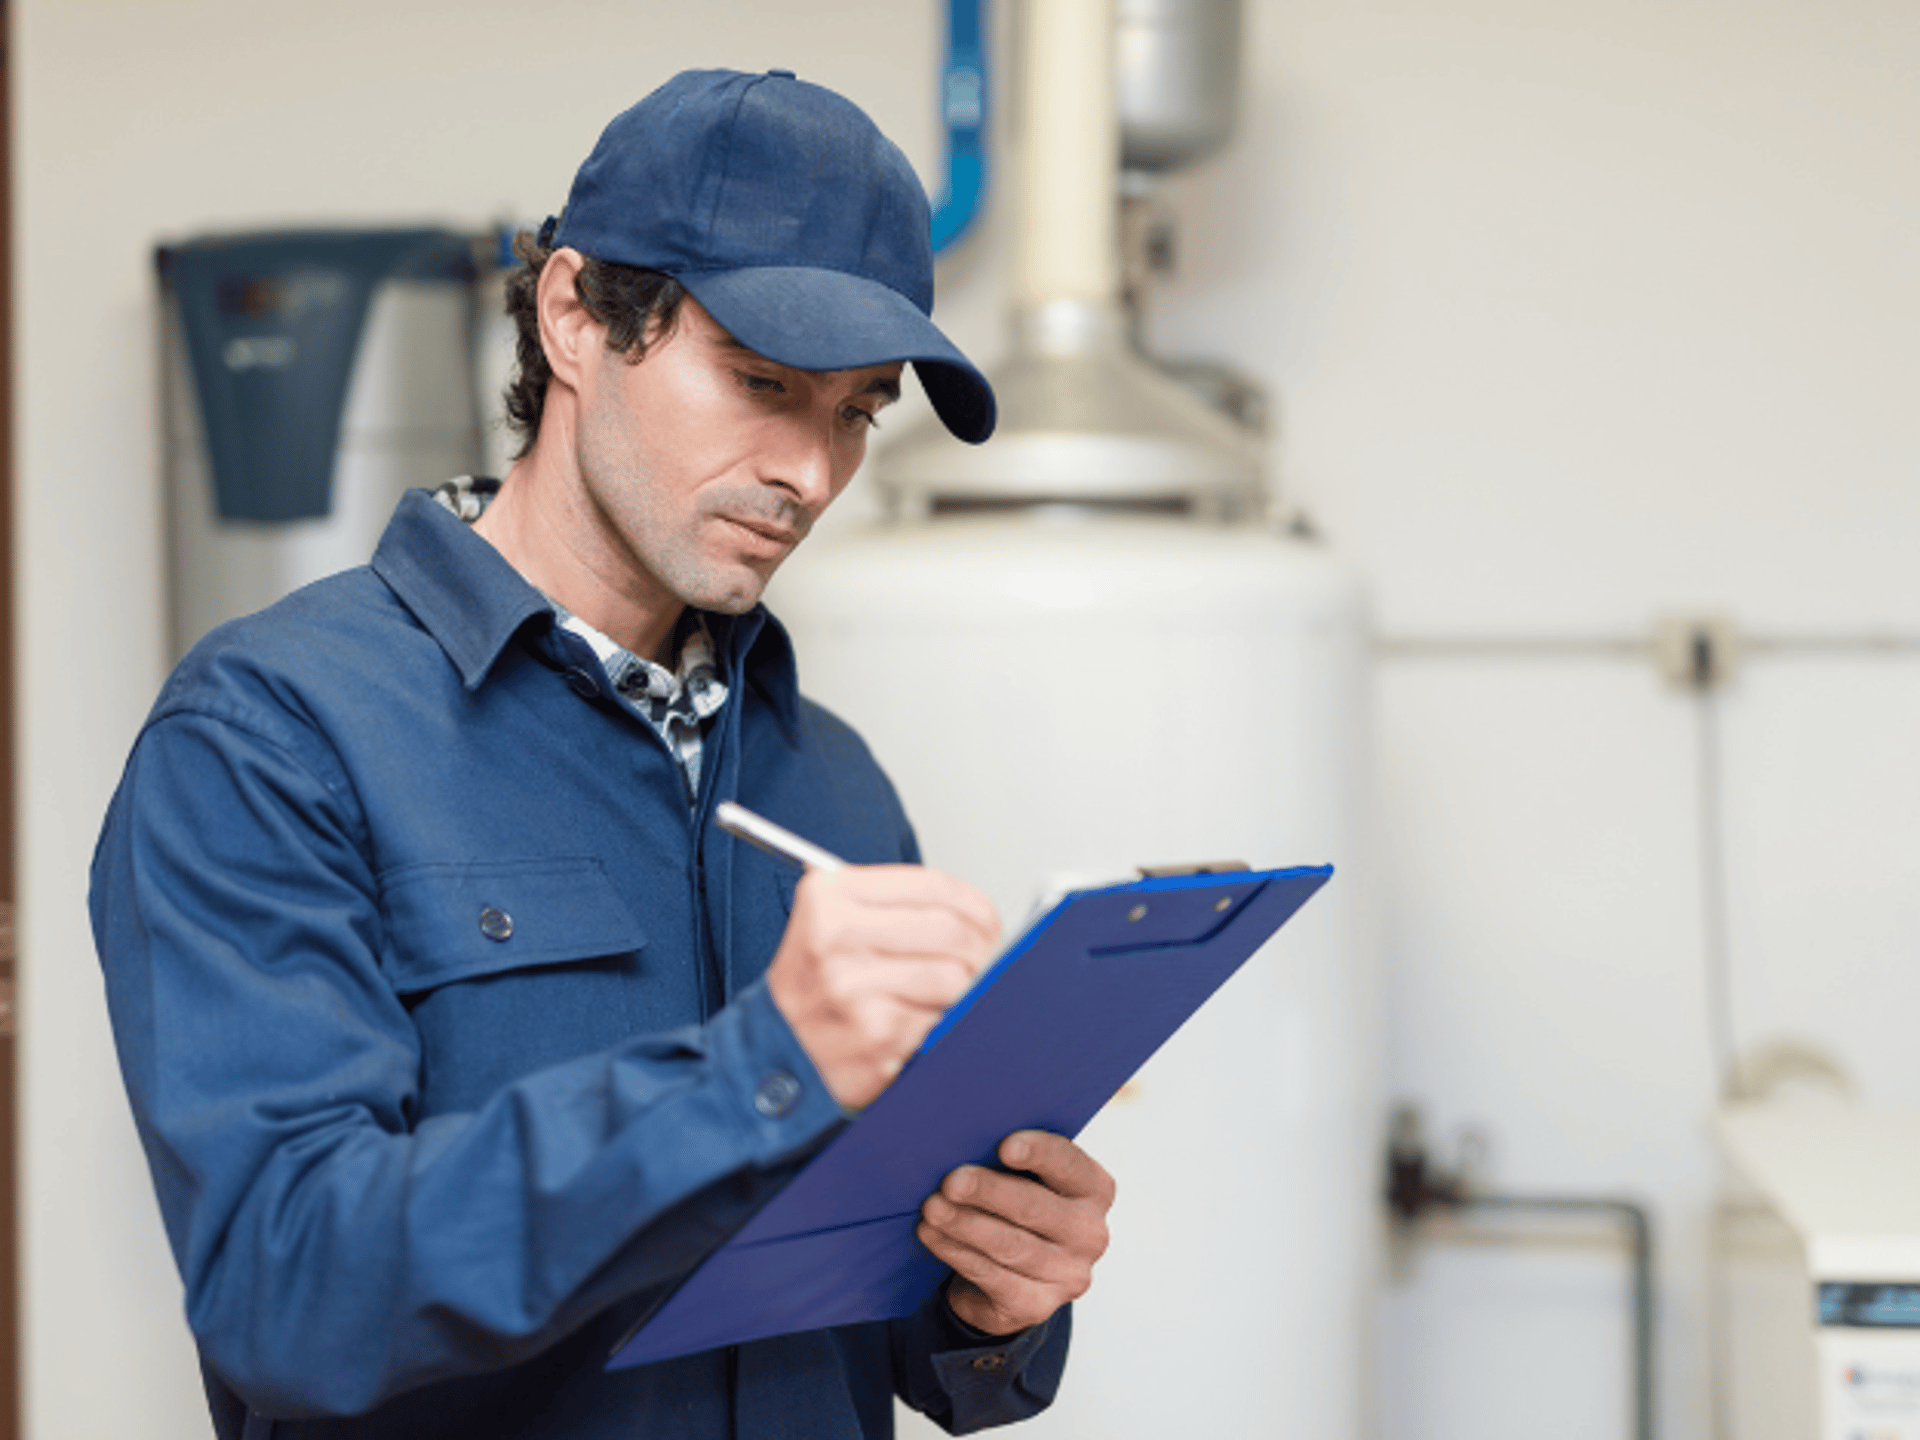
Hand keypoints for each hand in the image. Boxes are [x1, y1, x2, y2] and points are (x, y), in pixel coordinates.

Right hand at [766, 865, 1001, 1109]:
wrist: (772, 1052)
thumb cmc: (812, 989)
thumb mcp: (831, 923)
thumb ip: (892, 905)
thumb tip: (977, 915)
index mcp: (829, 896)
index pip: (932, 886)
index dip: (974, 906)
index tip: (986, 923)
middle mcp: (837, 936)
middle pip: (952, 931)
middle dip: (981, 951)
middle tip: (984, 964)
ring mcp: (855, 986)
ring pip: (955, 978)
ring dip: (965, 992)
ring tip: (947, 997)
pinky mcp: (876, 1032)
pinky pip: (941, 1019)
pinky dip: (940, 1025)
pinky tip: (919, 1025)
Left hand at [919, 1131, 1114, 1336]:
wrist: (1013, 1275)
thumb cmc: (1017, 1208)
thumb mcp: (1026, 1178)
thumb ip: (1012, 1159)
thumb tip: (966, 1141)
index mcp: (1094, 1189)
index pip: (1070, 1165)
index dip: (1038, 1152)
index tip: (1004, 1146)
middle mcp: (1090, 1233)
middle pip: (1034, 1207)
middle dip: (988, 1192)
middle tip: (950, 1182)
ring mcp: (1068, 1275)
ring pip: (1010, 1245)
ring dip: (965, 1224)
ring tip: (932, 1208)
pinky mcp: (1038, 1306)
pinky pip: (992, 1276)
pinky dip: (957, 1252)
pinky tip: (932, 1236)